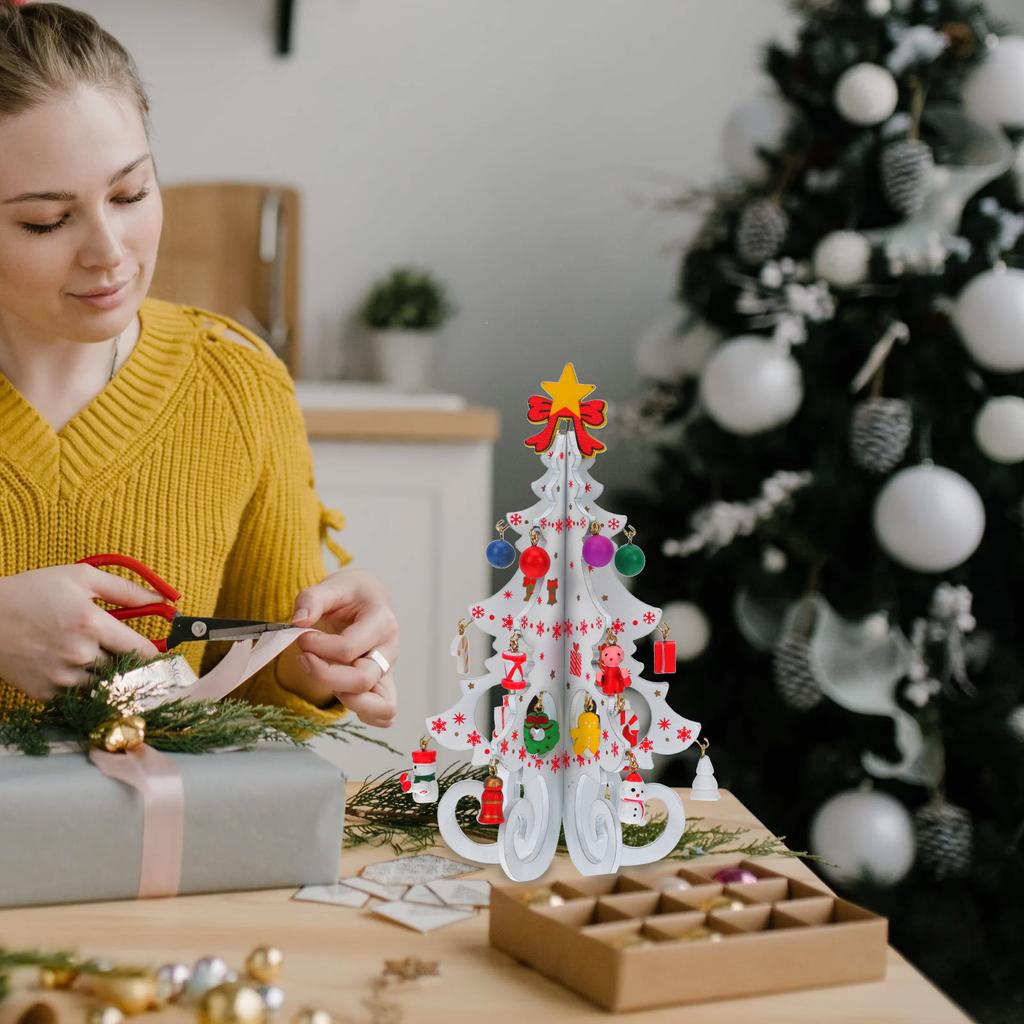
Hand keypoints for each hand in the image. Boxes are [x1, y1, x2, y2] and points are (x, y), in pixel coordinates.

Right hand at [0, 564, 161, 702]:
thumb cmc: (33, 591)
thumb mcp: (81, 577)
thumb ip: (126, 590)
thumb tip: (161, 601)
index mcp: (92, 624)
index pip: (142, 651)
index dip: (153, 652)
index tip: (155, 652)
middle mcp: (80, 654)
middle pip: (124, 669)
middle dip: (123, 659)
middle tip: (111, 647)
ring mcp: (62, 677)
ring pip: (103, 685)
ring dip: (103, 673)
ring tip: (85, 653)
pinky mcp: (45, 693)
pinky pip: (78, 695)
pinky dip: (79, 684)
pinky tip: (66, 665)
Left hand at [282, 570, 398, 727]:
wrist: (369, 599)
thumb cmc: (353, 593)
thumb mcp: (333, 585)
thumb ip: (312, 599)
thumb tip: (299, 621)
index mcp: (382, 621)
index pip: (349, 648)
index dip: (318, 647)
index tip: (302, 636)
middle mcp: (390, 650)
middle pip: (362, 680)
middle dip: (325, 675)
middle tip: (303, 658)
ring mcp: (388, 670)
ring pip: (381, 705)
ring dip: (346, 699)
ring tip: (325, 678)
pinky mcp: (383, 684)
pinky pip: (384, 714)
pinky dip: (364, 712)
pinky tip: (341, 694)